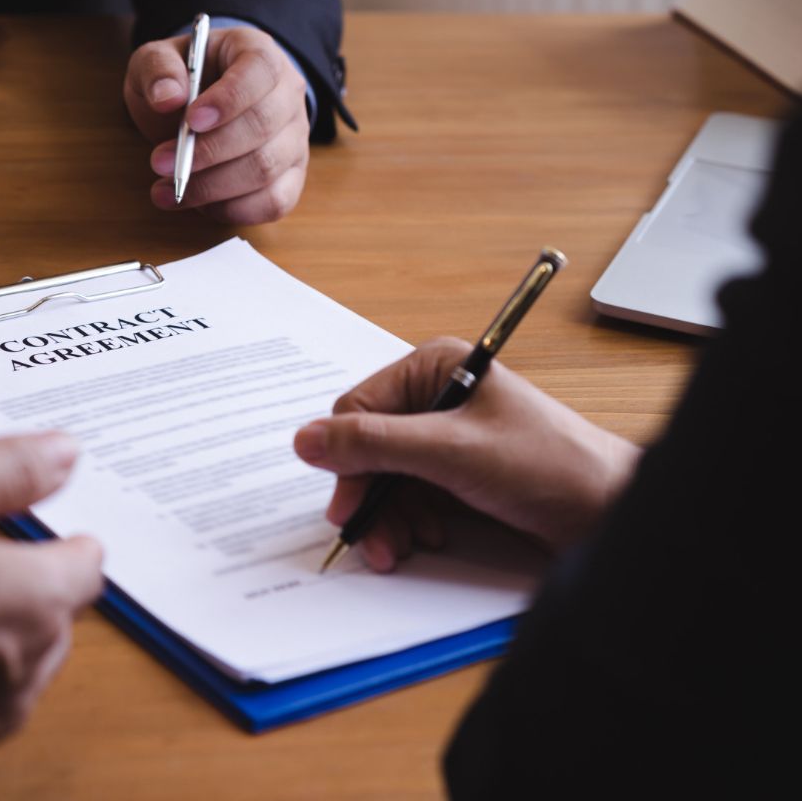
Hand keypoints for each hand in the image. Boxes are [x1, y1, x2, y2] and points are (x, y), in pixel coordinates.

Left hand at [124, 25, 309, 223]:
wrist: (199, 105)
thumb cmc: (183, 80)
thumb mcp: (158, 61)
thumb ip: (157, 70)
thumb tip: (166, 97)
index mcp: (259, 53)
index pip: (260, 72)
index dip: (229, 99)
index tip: (191, 120)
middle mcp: (287, 95)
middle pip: (263, 126)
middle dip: (209, 151)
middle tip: (160, 163)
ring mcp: (294, 138)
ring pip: (266, 169)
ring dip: (212, 186)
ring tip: (167, 189)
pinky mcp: (290, 177)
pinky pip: (274, 202)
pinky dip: (232, 210)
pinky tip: (199, 204)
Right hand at [294, 338, 641, 572]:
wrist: (611, 512)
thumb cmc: (550, 467)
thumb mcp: (453, 453)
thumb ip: (376, 445)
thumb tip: (305, 440)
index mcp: (436, 367)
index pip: (359, 410)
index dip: (347, 460)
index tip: (349, 507)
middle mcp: (437, 396)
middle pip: (368, 448)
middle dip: (371, 498)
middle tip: (375, 541)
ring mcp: (447, 436)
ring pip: (386, 479)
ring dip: (389, 518)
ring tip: (403, 549)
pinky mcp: (458, 472)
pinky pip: (409, 496)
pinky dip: (410, 523)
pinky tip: (427, 540)